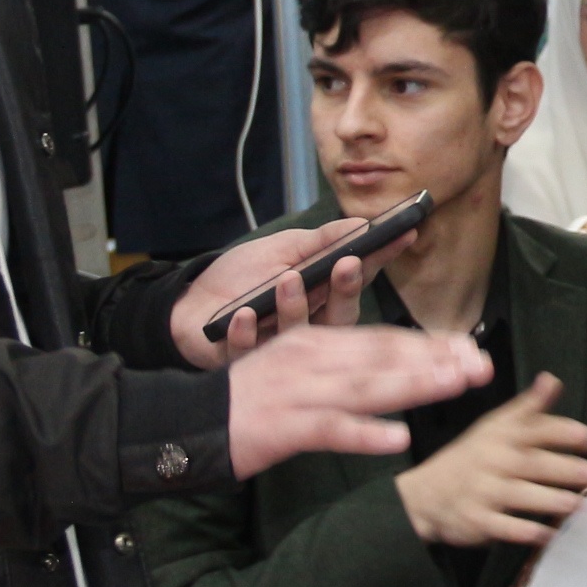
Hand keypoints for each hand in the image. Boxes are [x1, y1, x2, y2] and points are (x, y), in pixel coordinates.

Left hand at [174, 216, 417, 368]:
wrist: (186, 304)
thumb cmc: (238, 276)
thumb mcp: (281, 248)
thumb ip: (320, 242)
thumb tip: (362, 224)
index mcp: (320, 296)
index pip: (357, 280)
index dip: (378, 260)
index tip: (400, 236)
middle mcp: (307, 324)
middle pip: (339, 317)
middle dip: (345, 290)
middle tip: (347, 264)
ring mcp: (277, 346)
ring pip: (300, 336)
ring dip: (295, 307)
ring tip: (286, 279)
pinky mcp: (244, 362)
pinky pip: (250, 351)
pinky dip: (246, 334)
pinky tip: (244, 316)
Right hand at [225, 323, 488, 479]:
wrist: (185, 421)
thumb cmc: (248, 400)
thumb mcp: (295, 369)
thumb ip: (340, 365)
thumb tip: (391, 368)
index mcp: (316, 343)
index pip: (382, 340)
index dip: (428, 345)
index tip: (470, 350)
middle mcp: (311, 359)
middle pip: (383, 357)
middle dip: (435, 360)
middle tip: (480, 366)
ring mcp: (298, 391)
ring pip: (366, 386)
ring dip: (413, 384)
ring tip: (454, 384)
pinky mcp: (283, 426)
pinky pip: (331, 429)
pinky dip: (365, 433)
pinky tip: (398, 438)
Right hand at [395, 372, 586, 545]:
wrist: (424, 494)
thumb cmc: (468, 458)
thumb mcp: (494, 425)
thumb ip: (528, 407)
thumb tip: (553, 380)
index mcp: (502, 435)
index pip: (540, 429)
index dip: (572, 434)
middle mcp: (494, 460)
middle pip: (536, 463)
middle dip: (570, 469)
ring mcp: (484, 491)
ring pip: (524, 495)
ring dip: (555, 500)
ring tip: (582, 503)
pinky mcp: (477, 520)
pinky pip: (506, 526)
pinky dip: (528, 531)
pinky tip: (550, 534)